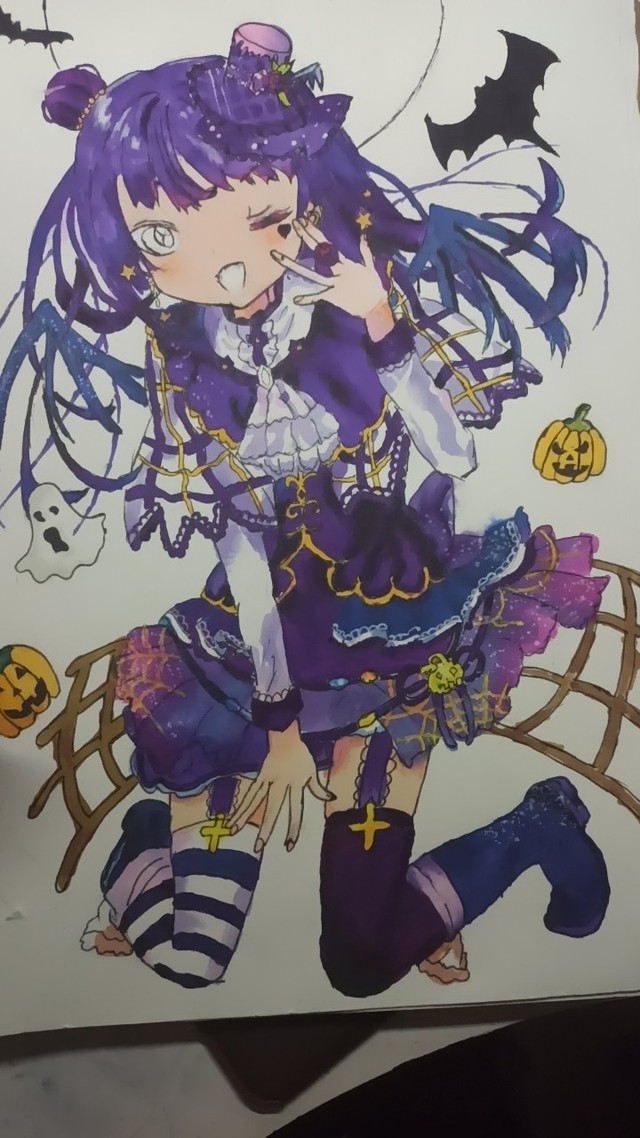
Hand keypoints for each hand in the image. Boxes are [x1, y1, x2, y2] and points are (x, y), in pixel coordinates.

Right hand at [226, 720, 332, 853]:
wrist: (284, 735)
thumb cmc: (301, 754)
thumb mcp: (312, 770)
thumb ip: (318, 787)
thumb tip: (331, 798)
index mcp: (296, 784)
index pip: (295, 810)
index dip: (293, 828)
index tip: (289, 846)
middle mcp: (280, 783)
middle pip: (272, 808)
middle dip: (265, 828)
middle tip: (258, 847)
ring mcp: (267, 779)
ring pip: (254, 800)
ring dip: (243, 816)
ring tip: (232, 831)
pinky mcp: (259, 776)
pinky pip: (249, 794)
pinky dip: (240, 806)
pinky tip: (232, 817)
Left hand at [271, 217, 392, 330]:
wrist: (376, 307)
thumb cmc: (373, 287)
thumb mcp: (370, 267)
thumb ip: (365, 252)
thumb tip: (364, 236)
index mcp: (346, 262)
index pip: (328, 243)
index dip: (315, 231)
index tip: (304, 220)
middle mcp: (338, 270)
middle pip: (320, 251)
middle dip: (306, 236)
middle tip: (294, 223)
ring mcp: (334, 284)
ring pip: (312, 273)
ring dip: (294, 265)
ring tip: (277, 256)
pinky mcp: (333, 297)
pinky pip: (318, 297)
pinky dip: (307, 298)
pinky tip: (295, 299)